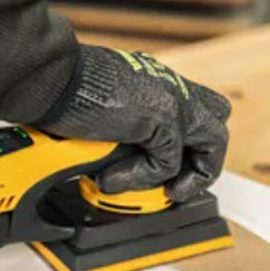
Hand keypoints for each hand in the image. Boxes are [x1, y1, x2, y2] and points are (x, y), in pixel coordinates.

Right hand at [42, 45, 230, 201]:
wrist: (51, 79)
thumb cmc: (61, 89)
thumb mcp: (101, 108)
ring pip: (213, 141)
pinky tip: (111, 178)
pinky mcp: (164, 118)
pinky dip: (141, 178)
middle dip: (203, 154)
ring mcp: (172, 99)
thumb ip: (121, 128)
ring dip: (192, 174)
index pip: (194, 102)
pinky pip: (168, 163)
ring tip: (166, 192)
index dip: (188, 137)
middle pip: (217, 116)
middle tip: (176, 180)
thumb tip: (112, 165)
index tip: (166, 163)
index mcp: (152, 79)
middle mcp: (168, 85)